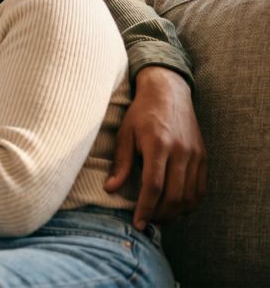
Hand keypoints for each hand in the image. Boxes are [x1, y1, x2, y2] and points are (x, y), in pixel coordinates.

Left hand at [105, 66, 206, 228]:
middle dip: (159, 215)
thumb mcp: (125, 134)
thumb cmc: (141, 113)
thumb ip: (120, 163)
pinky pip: (201, 188)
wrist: (168, 93)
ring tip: (159, 217)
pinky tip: (176, 208)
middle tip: (146, 222)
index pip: (154, 186)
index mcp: (158, 145)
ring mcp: (195, 154)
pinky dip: (190, 203)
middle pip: (174, 195)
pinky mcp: (203, 156)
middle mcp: (180, 151)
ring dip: (175, 213)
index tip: (137, 222)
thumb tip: (110, 189)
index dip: (145, 208)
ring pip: (189, 196)